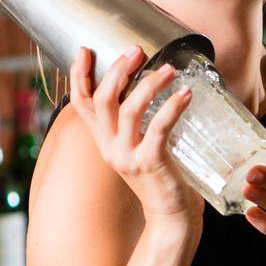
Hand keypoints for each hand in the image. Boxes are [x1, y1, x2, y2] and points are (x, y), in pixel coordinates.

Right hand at [69, 46, 201, 227]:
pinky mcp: (150, 163)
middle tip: (138, 51)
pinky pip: (158, 127)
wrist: (172, 215)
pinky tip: (185, 94)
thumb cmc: (161, 177)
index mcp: (104, 142)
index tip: (85, 50)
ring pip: (128, 110)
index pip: (81, 104)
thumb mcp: (139, 149)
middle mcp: (109, 148)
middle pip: (103, 100)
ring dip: (149, 84)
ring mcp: (127, 157)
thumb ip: (135, 125)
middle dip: (118, 71)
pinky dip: (172, 107)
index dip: (79, 76)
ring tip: (170, 69)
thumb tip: (145, 86)